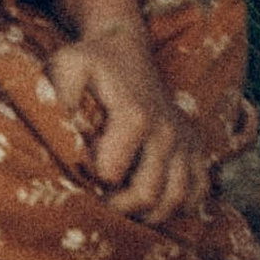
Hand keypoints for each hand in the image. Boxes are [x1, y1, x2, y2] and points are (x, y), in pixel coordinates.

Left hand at [46, 15, 202, 226]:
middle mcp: (166, 130)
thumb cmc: (93, 62)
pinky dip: (180, 204)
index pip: (113, 173)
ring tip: (125, 206)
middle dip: (119, 206)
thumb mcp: (69, 66)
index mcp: (135, 115)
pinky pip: (199, 189)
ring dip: (149, 213)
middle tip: (99, 199)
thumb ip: (61, 94)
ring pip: (177, 198)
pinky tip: (155, 201)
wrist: (125, 47)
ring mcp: (184, 139)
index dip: (92, 181)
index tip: (81, 174)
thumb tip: (60, 131)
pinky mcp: (195, 145)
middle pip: (147, 193)